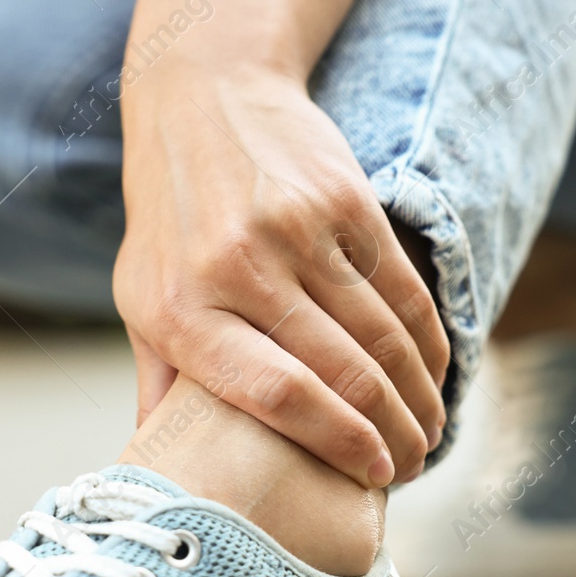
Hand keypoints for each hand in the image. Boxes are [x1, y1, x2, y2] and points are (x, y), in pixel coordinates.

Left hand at [114, 64, 449, 487]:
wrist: (202, 97)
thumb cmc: (168, 222)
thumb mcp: (140, 300)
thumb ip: (159, 385)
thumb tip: (163, 479)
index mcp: (182, 311)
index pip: (275, 394)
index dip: (336, 442)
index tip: (372, 478)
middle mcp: (238, 269)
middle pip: (342, 372)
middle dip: (390, 433)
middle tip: (412, 468)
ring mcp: (296, 229)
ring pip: (382, 335)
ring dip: (418, 395)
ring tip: (430, 433)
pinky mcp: (344, 199)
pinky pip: (402, 287)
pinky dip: (427, 339)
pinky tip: (436, 374)